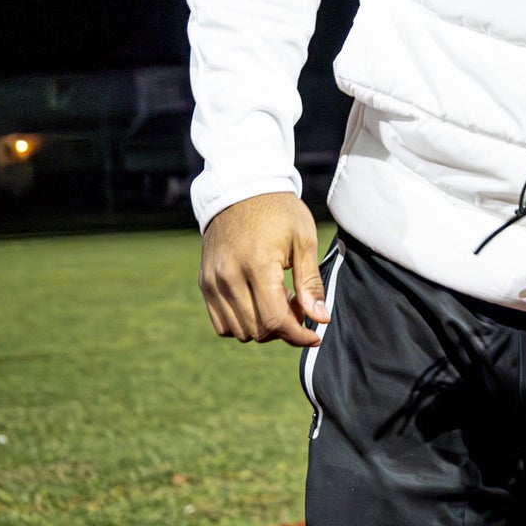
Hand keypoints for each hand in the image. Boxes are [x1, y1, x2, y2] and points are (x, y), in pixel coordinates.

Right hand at [198, 191, 328, 346]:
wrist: (242, 189)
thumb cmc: (279, 211)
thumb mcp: (304, 240)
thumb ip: (310, 283)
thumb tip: (320, 320)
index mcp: (257, 265)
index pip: (275, 320)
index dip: (298, 335)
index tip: (314, 336)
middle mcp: (228, 277)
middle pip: (257, 330)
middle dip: (284, 328)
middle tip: (299, 305)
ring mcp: (212, 281)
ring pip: (238, 331)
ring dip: (263, 327)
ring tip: (279, 299)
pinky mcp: (205, 282)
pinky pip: (221, 322)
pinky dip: (242, 323)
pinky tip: (259, 302)